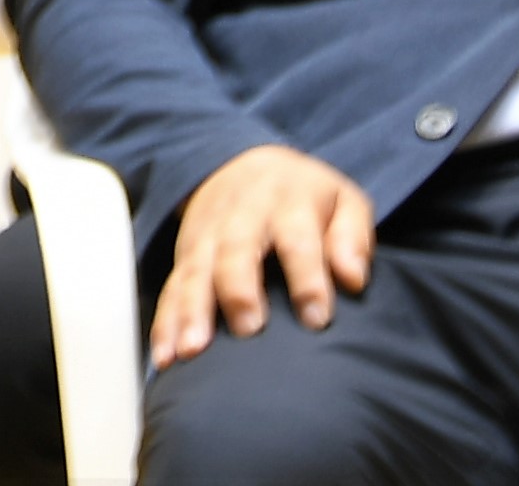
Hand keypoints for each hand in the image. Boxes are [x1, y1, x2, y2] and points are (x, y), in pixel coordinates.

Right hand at [151, 142, 372, 361]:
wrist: (246, 162)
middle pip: (235, 249)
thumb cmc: (305, 196)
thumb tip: (353, 279)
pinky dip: (165, 322)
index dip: (307, 278)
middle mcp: (240, 214)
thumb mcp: (344, 201)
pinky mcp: (184, 253)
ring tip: (191, 350)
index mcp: (287, 201)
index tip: (317, 319)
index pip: (297, 239)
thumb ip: (352, 237)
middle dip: (238, 289)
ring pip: (195, 270)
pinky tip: (165, 356)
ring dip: (191, 310)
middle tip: (248, 329)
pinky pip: (171, 286)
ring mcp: (206, 233)